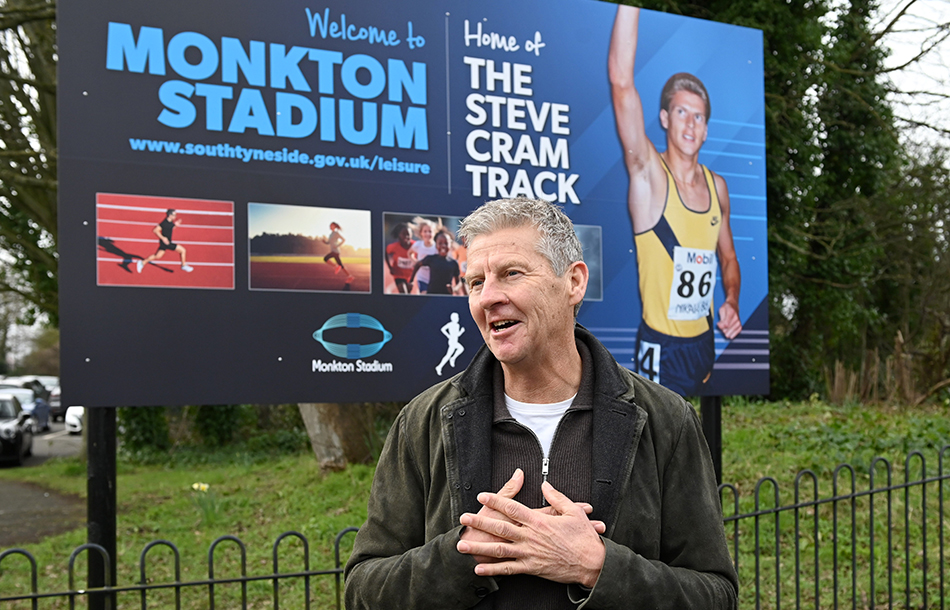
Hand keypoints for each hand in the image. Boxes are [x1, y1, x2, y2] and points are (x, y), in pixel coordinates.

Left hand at [456, 481, 605, 586]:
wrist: (592, 563)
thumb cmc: (583, 538)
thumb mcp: (573, 511)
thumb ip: (556, 497)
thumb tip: (545, 485)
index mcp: (539, 521)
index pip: (512, 508)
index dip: (496, 501)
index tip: (482, 495)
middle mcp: (531, 537)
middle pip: (500, 527)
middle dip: (480, 522)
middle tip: (463, 518)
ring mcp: (529, 553)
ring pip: (499, 550)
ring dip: (479, 548)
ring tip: (462, 545)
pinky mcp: (531, 568)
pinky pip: (509, 569)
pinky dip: (493, 569)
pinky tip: (478, 568)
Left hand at [717, 300, 741, 339]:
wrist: (733, 305)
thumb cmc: (727, 308)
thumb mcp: (721, 310)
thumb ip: (721, 318)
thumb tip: (720, 325)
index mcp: (731, 312)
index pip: (726, 323)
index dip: (721, 326)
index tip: (718, 324)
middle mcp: (736, 317)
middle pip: (729, 327)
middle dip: (724, 329)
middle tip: (721, 328)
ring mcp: (739, 321)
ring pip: (733, 329)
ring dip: (728, 332)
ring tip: (725, 333)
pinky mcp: (740, 324)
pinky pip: (738, 330)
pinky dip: (734, 334)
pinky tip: (731, 336)